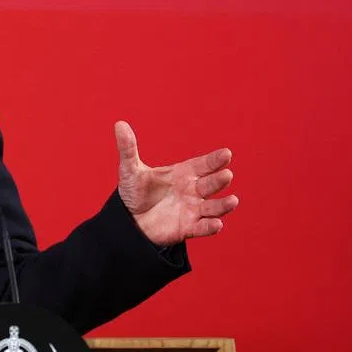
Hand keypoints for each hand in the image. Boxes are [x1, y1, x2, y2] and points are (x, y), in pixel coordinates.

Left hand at [115, 121, 238, 246]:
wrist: (128, 220)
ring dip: (223, 205)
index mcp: (183, 173)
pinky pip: (203, 228)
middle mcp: (192, 190)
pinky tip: (217, 224)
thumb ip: (128, 148)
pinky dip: (210, 227)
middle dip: (219, 180)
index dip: (214, 160)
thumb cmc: (134, 192)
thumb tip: (119, 124)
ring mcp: (192, 210)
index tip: (226, 154)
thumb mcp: (130, 170)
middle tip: (226, 175)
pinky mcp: (188, 227)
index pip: (203, 165)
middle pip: (210, 184)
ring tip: (232, 201)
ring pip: (212, 207)